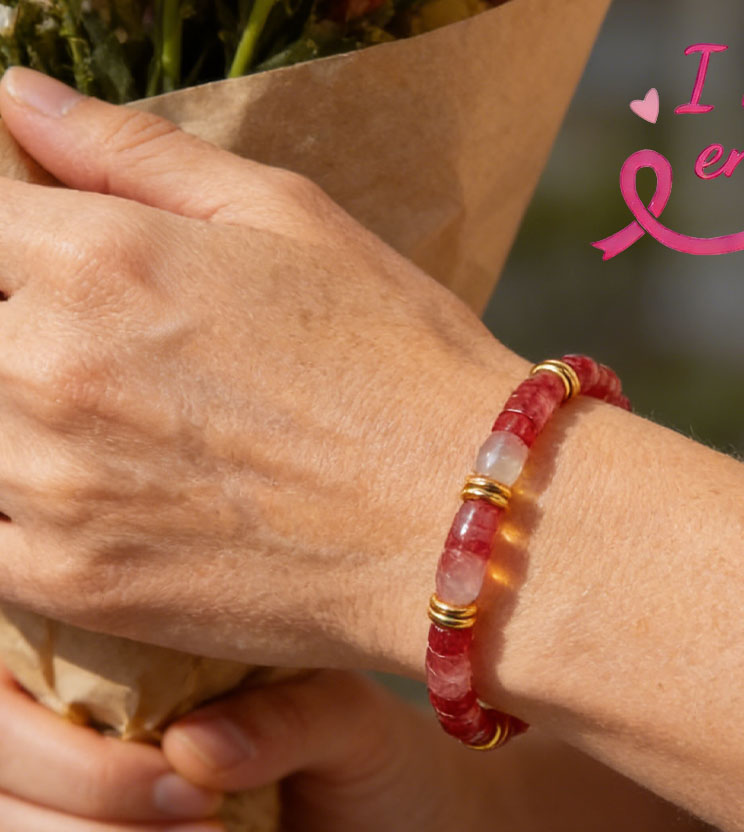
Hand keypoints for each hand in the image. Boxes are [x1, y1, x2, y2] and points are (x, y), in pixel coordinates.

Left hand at [0, 67, 529, 669]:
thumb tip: (21, 99)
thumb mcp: (295, 219)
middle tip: (123, 363)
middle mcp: (51, 368)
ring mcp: (55, 488)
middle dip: (24, 330)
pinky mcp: (78, 584)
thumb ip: (139, 154)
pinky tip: (88, 500)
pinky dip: (14, 514)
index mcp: (99, 259)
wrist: (463, 518)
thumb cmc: (402, 360)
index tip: (54, 270)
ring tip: (122, 429)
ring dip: (21, 422)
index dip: (12, 244)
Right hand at [0, 661, 493, 831]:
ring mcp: (92, 808)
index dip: (64, 708)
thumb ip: (286, 720)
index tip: (168, 750)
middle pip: (2, 745)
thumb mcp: (354, 721)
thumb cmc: (381, 761)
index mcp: (157, 659)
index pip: (38, 656)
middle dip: (83, 787)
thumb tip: (192, 747)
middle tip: (196, 810)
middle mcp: (106, 727)